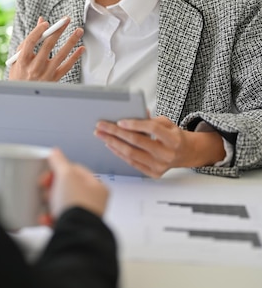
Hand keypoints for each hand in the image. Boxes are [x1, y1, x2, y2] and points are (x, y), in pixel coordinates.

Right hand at [8, 16, 84, 80]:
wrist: (23, 95)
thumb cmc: (20, 72)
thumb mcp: (18, 57)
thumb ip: (29, 39)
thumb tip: (41, 21)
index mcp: (22, 61)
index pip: (30, 42)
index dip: (38, 31)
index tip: (46, 23)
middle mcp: (34, 67)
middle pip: (48, 46)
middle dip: (58, 31)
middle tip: (66, 20)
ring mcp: (46, 74)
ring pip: (61, 55)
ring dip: (71, 41)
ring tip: (79, 31)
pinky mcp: (54, 79)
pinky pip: (67, 67)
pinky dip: (75, 57)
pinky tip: (81, 48)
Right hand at [38, 148, 108, 225]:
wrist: (75, 231)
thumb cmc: (77, 204)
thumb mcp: (65, 175)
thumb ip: (59, 162)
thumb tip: (55, 153)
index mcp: (98, 187)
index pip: (77, 170)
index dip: (60, 169)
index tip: (50, 171)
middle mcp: (94, 202)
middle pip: (68, 187)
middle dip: (53, 187)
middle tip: (47, 188)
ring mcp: (84, 216)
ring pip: (62, 203)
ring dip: (50, 202)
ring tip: (47, 203)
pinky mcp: (73, 228)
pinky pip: (59, 219)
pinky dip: (49, 217)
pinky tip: (45, 217)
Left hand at [94, 115, 225, 177]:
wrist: (185, 153)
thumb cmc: (174, 136)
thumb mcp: (167, 123)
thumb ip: (150, 119)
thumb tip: (131, 114)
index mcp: (173, 139)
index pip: (152, 129)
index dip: (135, 124)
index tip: (120, 121)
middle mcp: (167, 154)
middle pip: (137, 141)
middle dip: (116, 132)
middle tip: (101, 126)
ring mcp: (159, 166)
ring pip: (131, 153)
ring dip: (113, 143)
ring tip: (101, 135)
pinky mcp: (153, 173)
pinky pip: (132, 162)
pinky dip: (119, 153)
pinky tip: (111, 145)